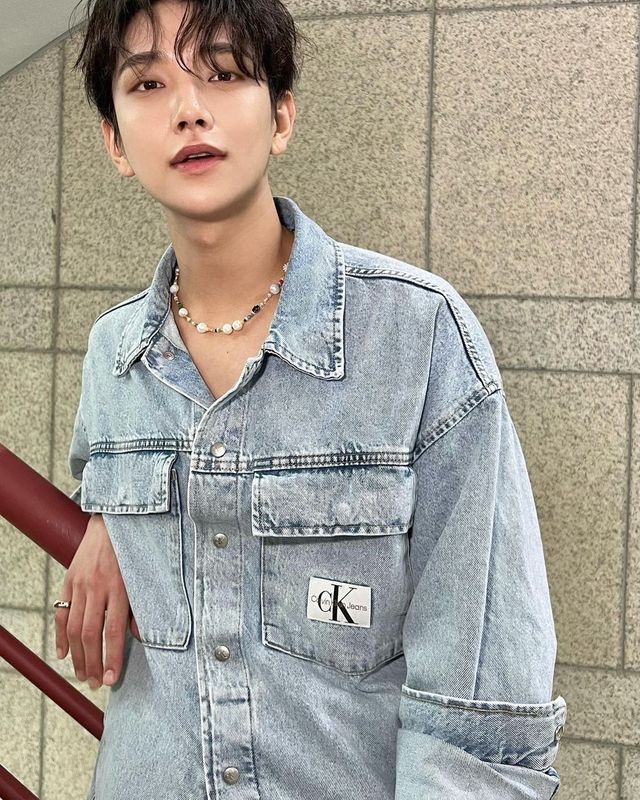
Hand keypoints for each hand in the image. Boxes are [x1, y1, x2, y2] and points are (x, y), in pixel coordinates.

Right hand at [54, 512, 140, 689]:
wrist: (111, 523)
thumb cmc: (132, 552)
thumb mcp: (143, 577)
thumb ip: (141, 607)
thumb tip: (141, 638)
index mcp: (119, 588)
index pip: (113, 630)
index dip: (111, 657)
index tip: (111, 678)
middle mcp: (98, 587)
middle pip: (91, 633)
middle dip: (92, 663)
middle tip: (94, 683)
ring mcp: (80, 584)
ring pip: (75, 627)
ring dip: (77, 655)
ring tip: (82, 674)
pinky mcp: (69, 579)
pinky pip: (62, 612)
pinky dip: (61, 635)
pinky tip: (63, 654)